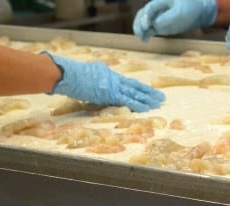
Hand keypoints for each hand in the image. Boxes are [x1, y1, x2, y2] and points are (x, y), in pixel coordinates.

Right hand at [45, 53, 165, 112]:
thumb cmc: (71, 75)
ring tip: (159, 102)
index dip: (139, 88)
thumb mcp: (88, 73)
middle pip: (135, 86)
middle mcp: (114, 79)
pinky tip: (147, 108)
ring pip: (134, 93)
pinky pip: (127, 101)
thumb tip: (97, 82)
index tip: (149, 91)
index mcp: (109, 74)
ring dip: (148, 99)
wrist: (68, 74)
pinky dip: (137, 105)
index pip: (127, 83)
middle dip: (149, 92)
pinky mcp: (111, 94)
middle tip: (161, 96)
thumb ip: (96, 77)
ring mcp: (114, 86)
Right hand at [133, 0, 217, 41]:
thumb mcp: (181, 12)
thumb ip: (168, 17)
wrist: (197, 12)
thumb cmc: (190, 8)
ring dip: (140, 30)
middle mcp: (156, 9)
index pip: (150, 8)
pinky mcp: (159, 27)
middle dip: (140, 23)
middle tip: (143, 31)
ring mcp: (156, 18)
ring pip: (143, 23)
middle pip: (142, 14)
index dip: (147, 16)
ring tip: (142, 39)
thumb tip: (155, 25)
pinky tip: (145, 41)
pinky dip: (145, 35)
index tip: (147, 25)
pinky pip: (149, 30)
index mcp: (160, 2)